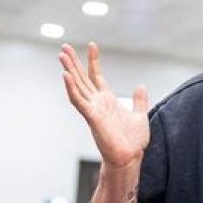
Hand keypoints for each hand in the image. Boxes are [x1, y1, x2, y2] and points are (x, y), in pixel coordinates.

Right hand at [58, 42, 149, 167]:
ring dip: (69, 71)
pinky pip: (79, 101)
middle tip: (64, 46)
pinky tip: (66, 76)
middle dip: (74, 62)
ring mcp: (93, 109)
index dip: (93, 61)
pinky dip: (71, 88)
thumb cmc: (134, 141)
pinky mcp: (92, 117)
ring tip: (61, 55)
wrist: (131, 157)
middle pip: (82, 78)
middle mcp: (97, 103)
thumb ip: (139, 100)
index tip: (92, 45)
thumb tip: (141, 86)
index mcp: (107, 100)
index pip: (97, 76)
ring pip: (77, 86)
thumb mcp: (140, 115)